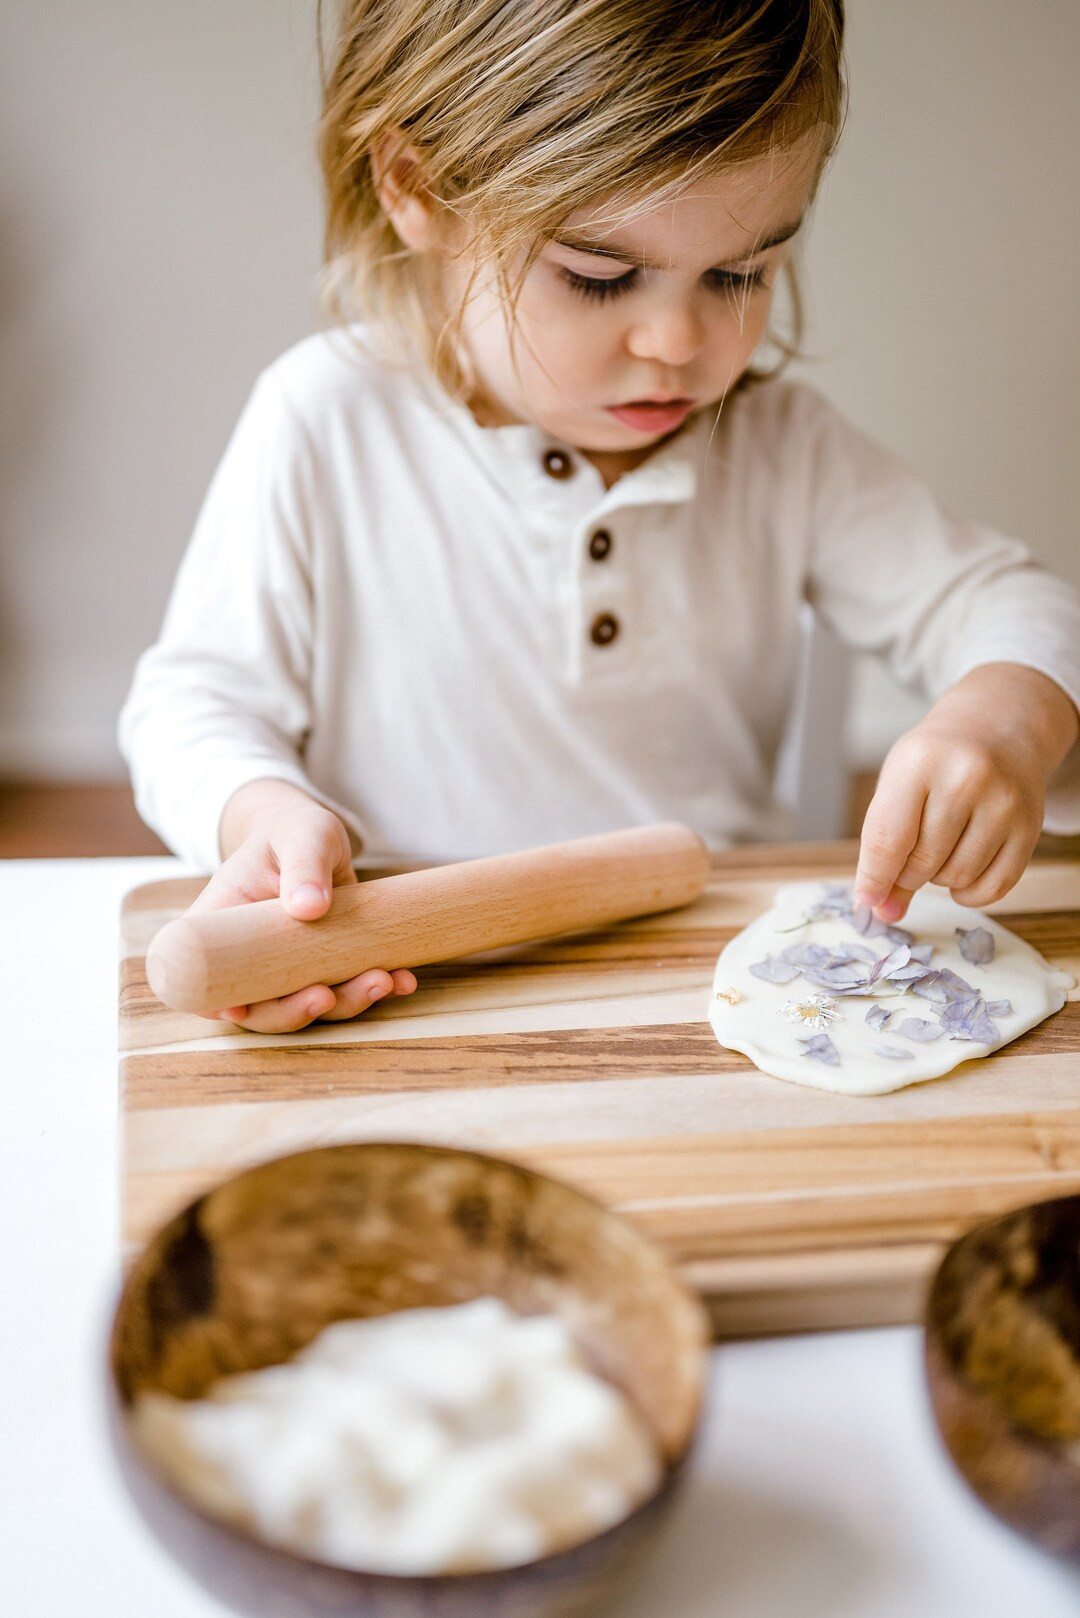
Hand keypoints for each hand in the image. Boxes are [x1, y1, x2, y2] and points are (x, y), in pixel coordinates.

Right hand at [190, 779, 416, 1030]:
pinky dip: (374, 990)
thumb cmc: (294, 831)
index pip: (203, 974)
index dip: (215, 1000)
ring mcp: (287, 968)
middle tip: (328, 996)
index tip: (240, 1009)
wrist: (317, 840)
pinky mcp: (322, 968)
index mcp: (222, 925)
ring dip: (345, 1003)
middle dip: (294, 1011)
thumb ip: (303, 864)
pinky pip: (343, 990)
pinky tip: (403, 980)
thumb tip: (309, 907)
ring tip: (384, 980)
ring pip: (307, 1005)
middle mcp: (250, 957)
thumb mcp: (301, 835)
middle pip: (260, 1005)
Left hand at [854, 664, 1079, 921]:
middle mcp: (966, 778)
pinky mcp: (1030, 826)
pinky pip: (992, 888)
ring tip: (941, 846)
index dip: (873, 880)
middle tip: (909, 853)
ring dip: (939, 878)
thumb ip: (883, 847)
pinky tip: (963, 868)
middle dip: (906, 873)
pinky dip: (969, 892)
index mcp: (920, 762)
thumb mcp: (897, 786)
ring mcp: (1003, 803)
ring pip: (956, 879)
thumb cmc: (936, 760)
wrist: (997, 728)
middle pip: (921, 864)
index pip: (888, 839)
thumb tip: (880, 910)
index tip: (866, 901)